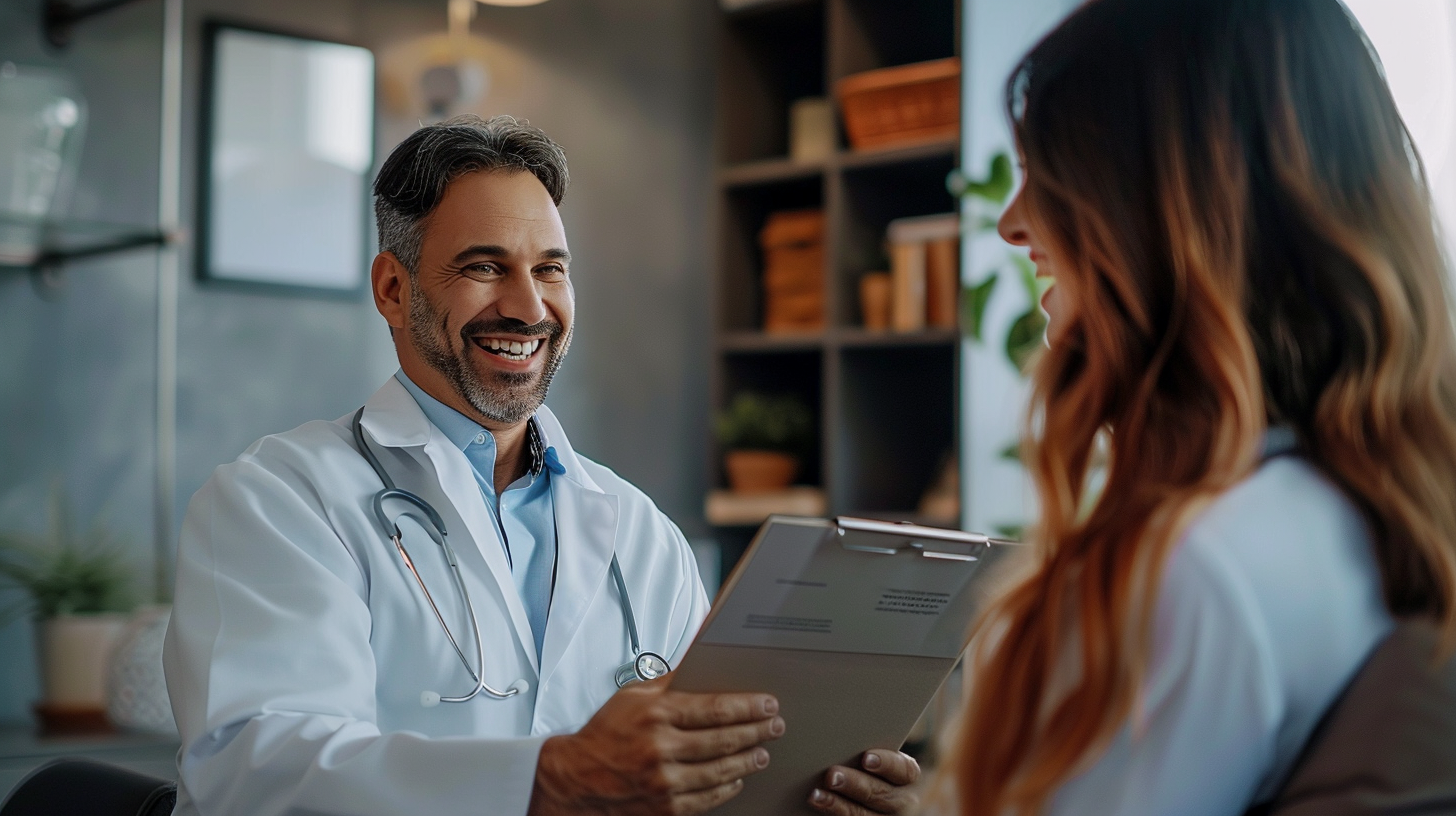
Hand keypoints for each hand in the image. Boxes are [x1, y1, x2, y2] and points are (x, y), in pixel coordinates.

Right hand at [527, 678, 784, 815]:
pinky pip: (706, 799)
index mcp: (656, 716)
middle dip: (756, 731)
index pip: (715, 709)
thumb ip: (670, 678)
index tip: (767, 704)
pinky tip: (736, 779)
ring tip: (762, 752)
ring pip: (720, 771)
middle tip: (775, 726)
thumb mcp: (632, 696)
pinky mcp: (664, 808)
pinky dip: (726, 789)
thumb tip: (700, 651)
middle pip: (724, 740)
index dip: (748, 706)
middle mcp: (661, 749)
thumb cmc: (605, 734)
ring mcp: (663, 782)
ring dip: (747, 761)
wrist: (574, 779)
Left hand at [807, 749, 920, 814]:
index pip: (904, 770)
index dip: (887, 763)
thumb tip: (839, 724)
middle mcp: (901, 801)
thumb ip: (860, 746)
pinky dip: (833, 812)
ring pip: (863, 814)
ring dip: (838, 804)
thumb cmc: (860, 763)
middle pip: (882, 794)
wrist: (862, 793)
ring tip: (816, 794)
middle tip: (832, 774)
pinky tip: (818, 802)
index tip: (866, 757)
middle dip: (855, 784)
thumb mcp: (869, 755)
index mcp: (905, 776)